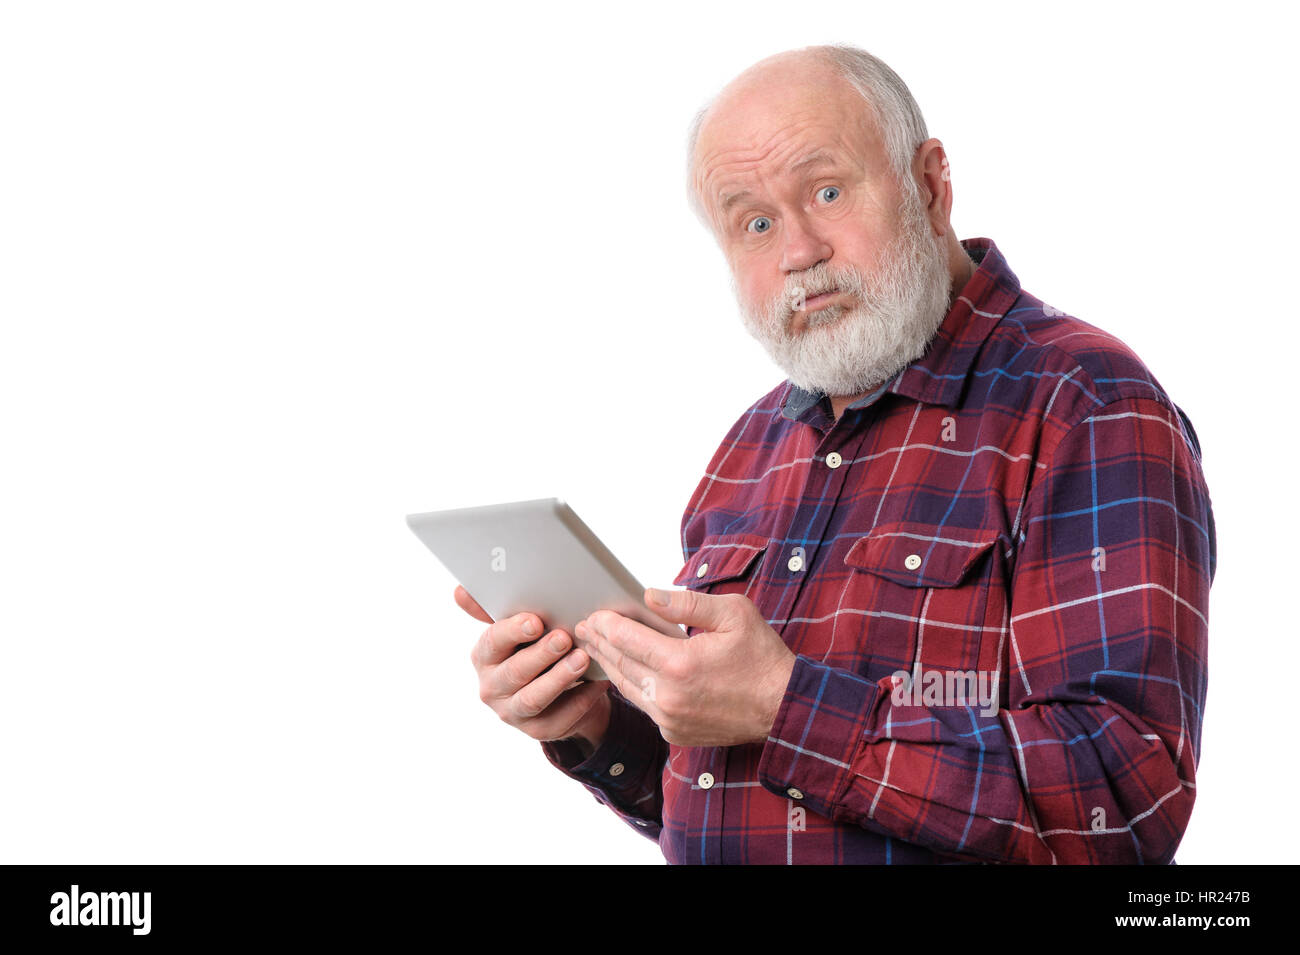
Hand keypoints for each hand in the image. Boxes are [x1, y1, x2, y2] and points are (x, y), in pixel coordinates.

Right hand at [456, 585, 611, 751]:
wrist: (560, 688)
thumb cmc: (535, 648)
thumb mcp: (518, 629)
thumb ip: (496, 609)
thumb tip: (460, 591)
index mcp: (484, 656)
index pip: (492, 642)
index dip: (513, 632)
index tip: (535, 621)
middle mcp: (492, 687)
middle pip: (515, 672)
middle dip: (541, 654)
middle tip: (565, 638)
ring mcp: (512, 712)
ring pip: (534, 698)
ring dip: (559, 677)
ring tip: (582, 659)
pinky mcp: (537, 730)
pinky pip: (560, 718)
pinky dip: (581, 700)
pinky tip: (597, 683)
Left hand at [574, 587, 795, 746]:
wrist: (783, 707)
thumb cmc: (762, 657)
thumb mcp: (733, 614)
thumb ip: (687, 602)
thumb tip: (649, 595)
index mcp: (680, 663)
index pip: (628, 639)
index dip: (608, 624)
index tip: (595, 614)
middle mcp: (669, 696)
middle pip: (621, 664)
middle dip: (600, 643)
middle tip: (584, 628)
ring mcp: (670, 719)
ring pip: (627, 688)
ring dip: (610, 665)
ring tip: (597, 647)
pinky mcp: (675, 733)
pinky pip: (645, 706)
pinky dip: (632, 687)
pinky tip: (625, 672)